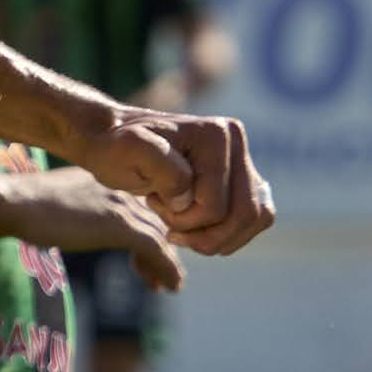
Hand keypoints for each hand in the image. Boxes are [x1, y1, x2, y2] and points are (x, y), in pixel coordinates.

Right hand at [23, 173, 185, 291]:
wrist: (15, 202)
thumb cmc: (25, 205)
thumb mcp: (62, 203)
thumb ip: (78, 210)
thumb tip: (78, 224)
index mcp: (109, 181)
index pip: (142, 208)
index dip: (149, 233)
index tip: (145, 258)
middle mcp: (121, 190)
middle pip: (154, 222)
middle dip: (161, 252)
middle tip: (162, 278)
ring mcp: (121, 206)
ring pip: (159, 236)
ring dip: (167, 265)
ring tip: (170, 286)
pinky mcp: (119, 225)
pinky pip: (155, 249)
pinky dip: (168, 269)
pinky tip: (171, 286)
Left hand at [72, 104, 274, 256]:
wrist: (116, 141)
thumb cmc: (117, 149)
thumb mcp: (128, 152)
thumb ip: (161, 166)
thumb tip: (189, 193)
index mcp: (216, 134)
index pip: (216, 205)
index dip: (184, 220)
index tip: (153, 203)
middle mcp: (236, 141)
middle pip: (244, 214)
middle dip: (206, 234)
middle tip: (171, 227)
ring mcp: (243, 158)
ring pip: (255, 218)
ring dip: (218, 237)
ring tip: (182, 227)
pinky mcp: (243, 176)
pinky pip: (256, 218)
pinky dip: (229, 233)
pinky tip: (197, 229)